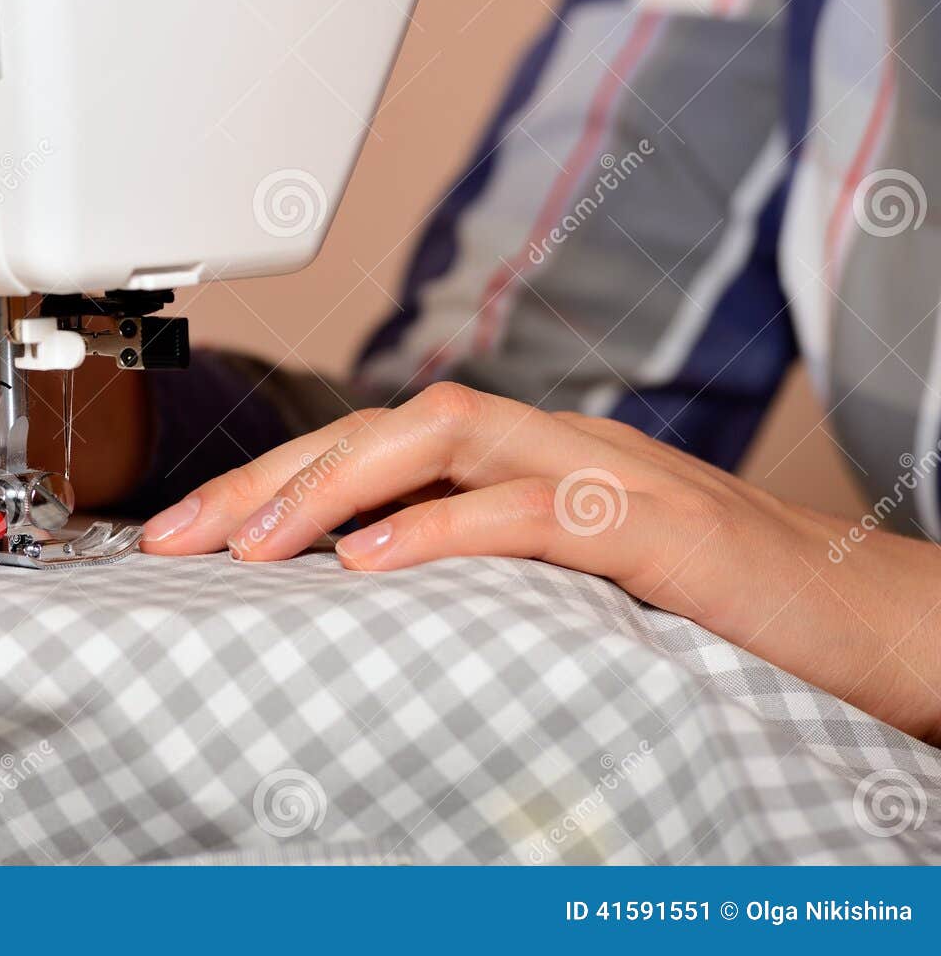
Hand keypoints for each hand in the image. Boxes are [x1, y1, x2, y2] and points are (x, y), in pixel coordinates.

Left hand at [140, 382, 940, 743]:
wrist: (867, 621)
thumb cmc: (708, 608)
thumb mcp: (562, 584)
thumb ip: (473, 571)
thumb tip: (354, 597)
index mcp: (522, 459)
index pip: (370, 444)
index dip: (267, 479)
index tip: (177, 535)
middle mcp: (553, 445)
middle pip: (385, 423)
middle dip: (270, 476)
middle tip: (175, 538)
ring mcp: (608, 474)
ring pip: (449, 435)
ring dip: (337, 484)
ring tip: (252, 543)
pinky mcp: (661, 527)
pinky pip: (540, 510)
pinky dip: (449, 528)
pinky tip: (373, 560)